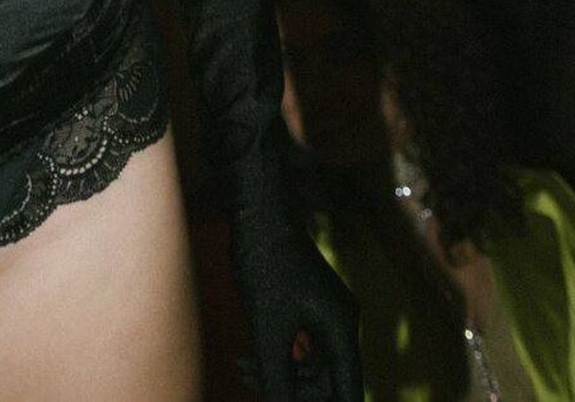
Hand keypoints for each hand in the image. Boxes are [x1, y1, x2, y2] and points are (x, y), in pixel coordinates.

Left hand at [231, 217, 362, 400]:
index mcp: (342, 331)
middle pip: (330, 383)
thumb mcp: (266, 328)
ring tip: (243, 368)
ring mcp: (328, 313)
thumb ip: (277, 378)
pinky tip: (250, 357)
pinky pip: (303, 345)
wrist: (257, 208)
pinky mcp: (311, 304)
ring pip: (313, 366)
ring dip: (282, 374)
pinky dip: (281, 355)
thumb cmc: (264, 262)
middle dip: (293, 391)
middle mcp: (342, 324)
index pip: (349, 392)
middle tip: (251, 379)